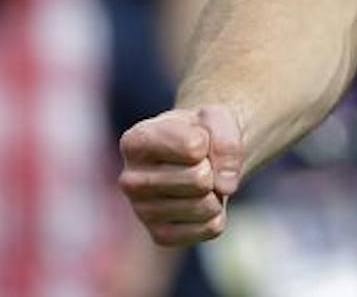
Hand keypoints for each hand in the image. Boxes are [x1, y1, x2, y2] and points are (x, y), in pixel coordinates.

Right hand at [119, 105, 246, 246]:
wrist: (198, 156)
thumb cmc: (201, 133)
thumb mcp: (217, 119)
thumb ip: (226, 143)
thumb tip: (225, 187)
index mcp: (134, 142)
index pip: (193, 147)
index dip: (208, 141)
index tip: (197, 138)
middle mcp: (130, 180)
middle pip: (199, 179)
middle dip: (213, 169)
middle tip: (201, 163)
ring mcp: (142, 211)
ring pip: (205, 205)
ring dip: (216, 192)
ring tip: (200, 182)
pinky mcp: (160, 236)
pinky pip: (211, 227)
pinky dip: (218, 213)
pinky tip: (199, 201)